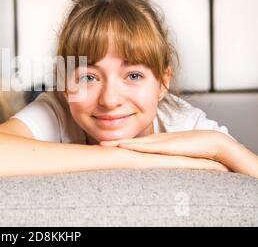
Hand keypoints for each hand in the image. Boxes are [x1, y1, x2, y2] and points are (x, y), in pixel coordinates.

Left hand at [100, 130, 226, 161]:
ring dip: (119, 144)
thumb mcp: (176, 155)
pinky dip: (134, 146)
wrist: (211, 143)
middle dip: (113, 144)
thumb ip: (166, 159)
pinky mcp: (166, 146)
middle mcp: (155, 141)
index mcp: (156, 143)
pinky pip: (147, 146)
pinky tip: (123, 146)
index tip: (105, 147)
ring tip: (104, 145)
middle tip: (97, 145)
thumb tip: (157, 167)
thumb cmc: (195, 150)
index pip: (134, 144)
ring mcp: (160, 142)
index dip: (119, 145)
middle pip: (130, 142)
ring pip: (135, 143)